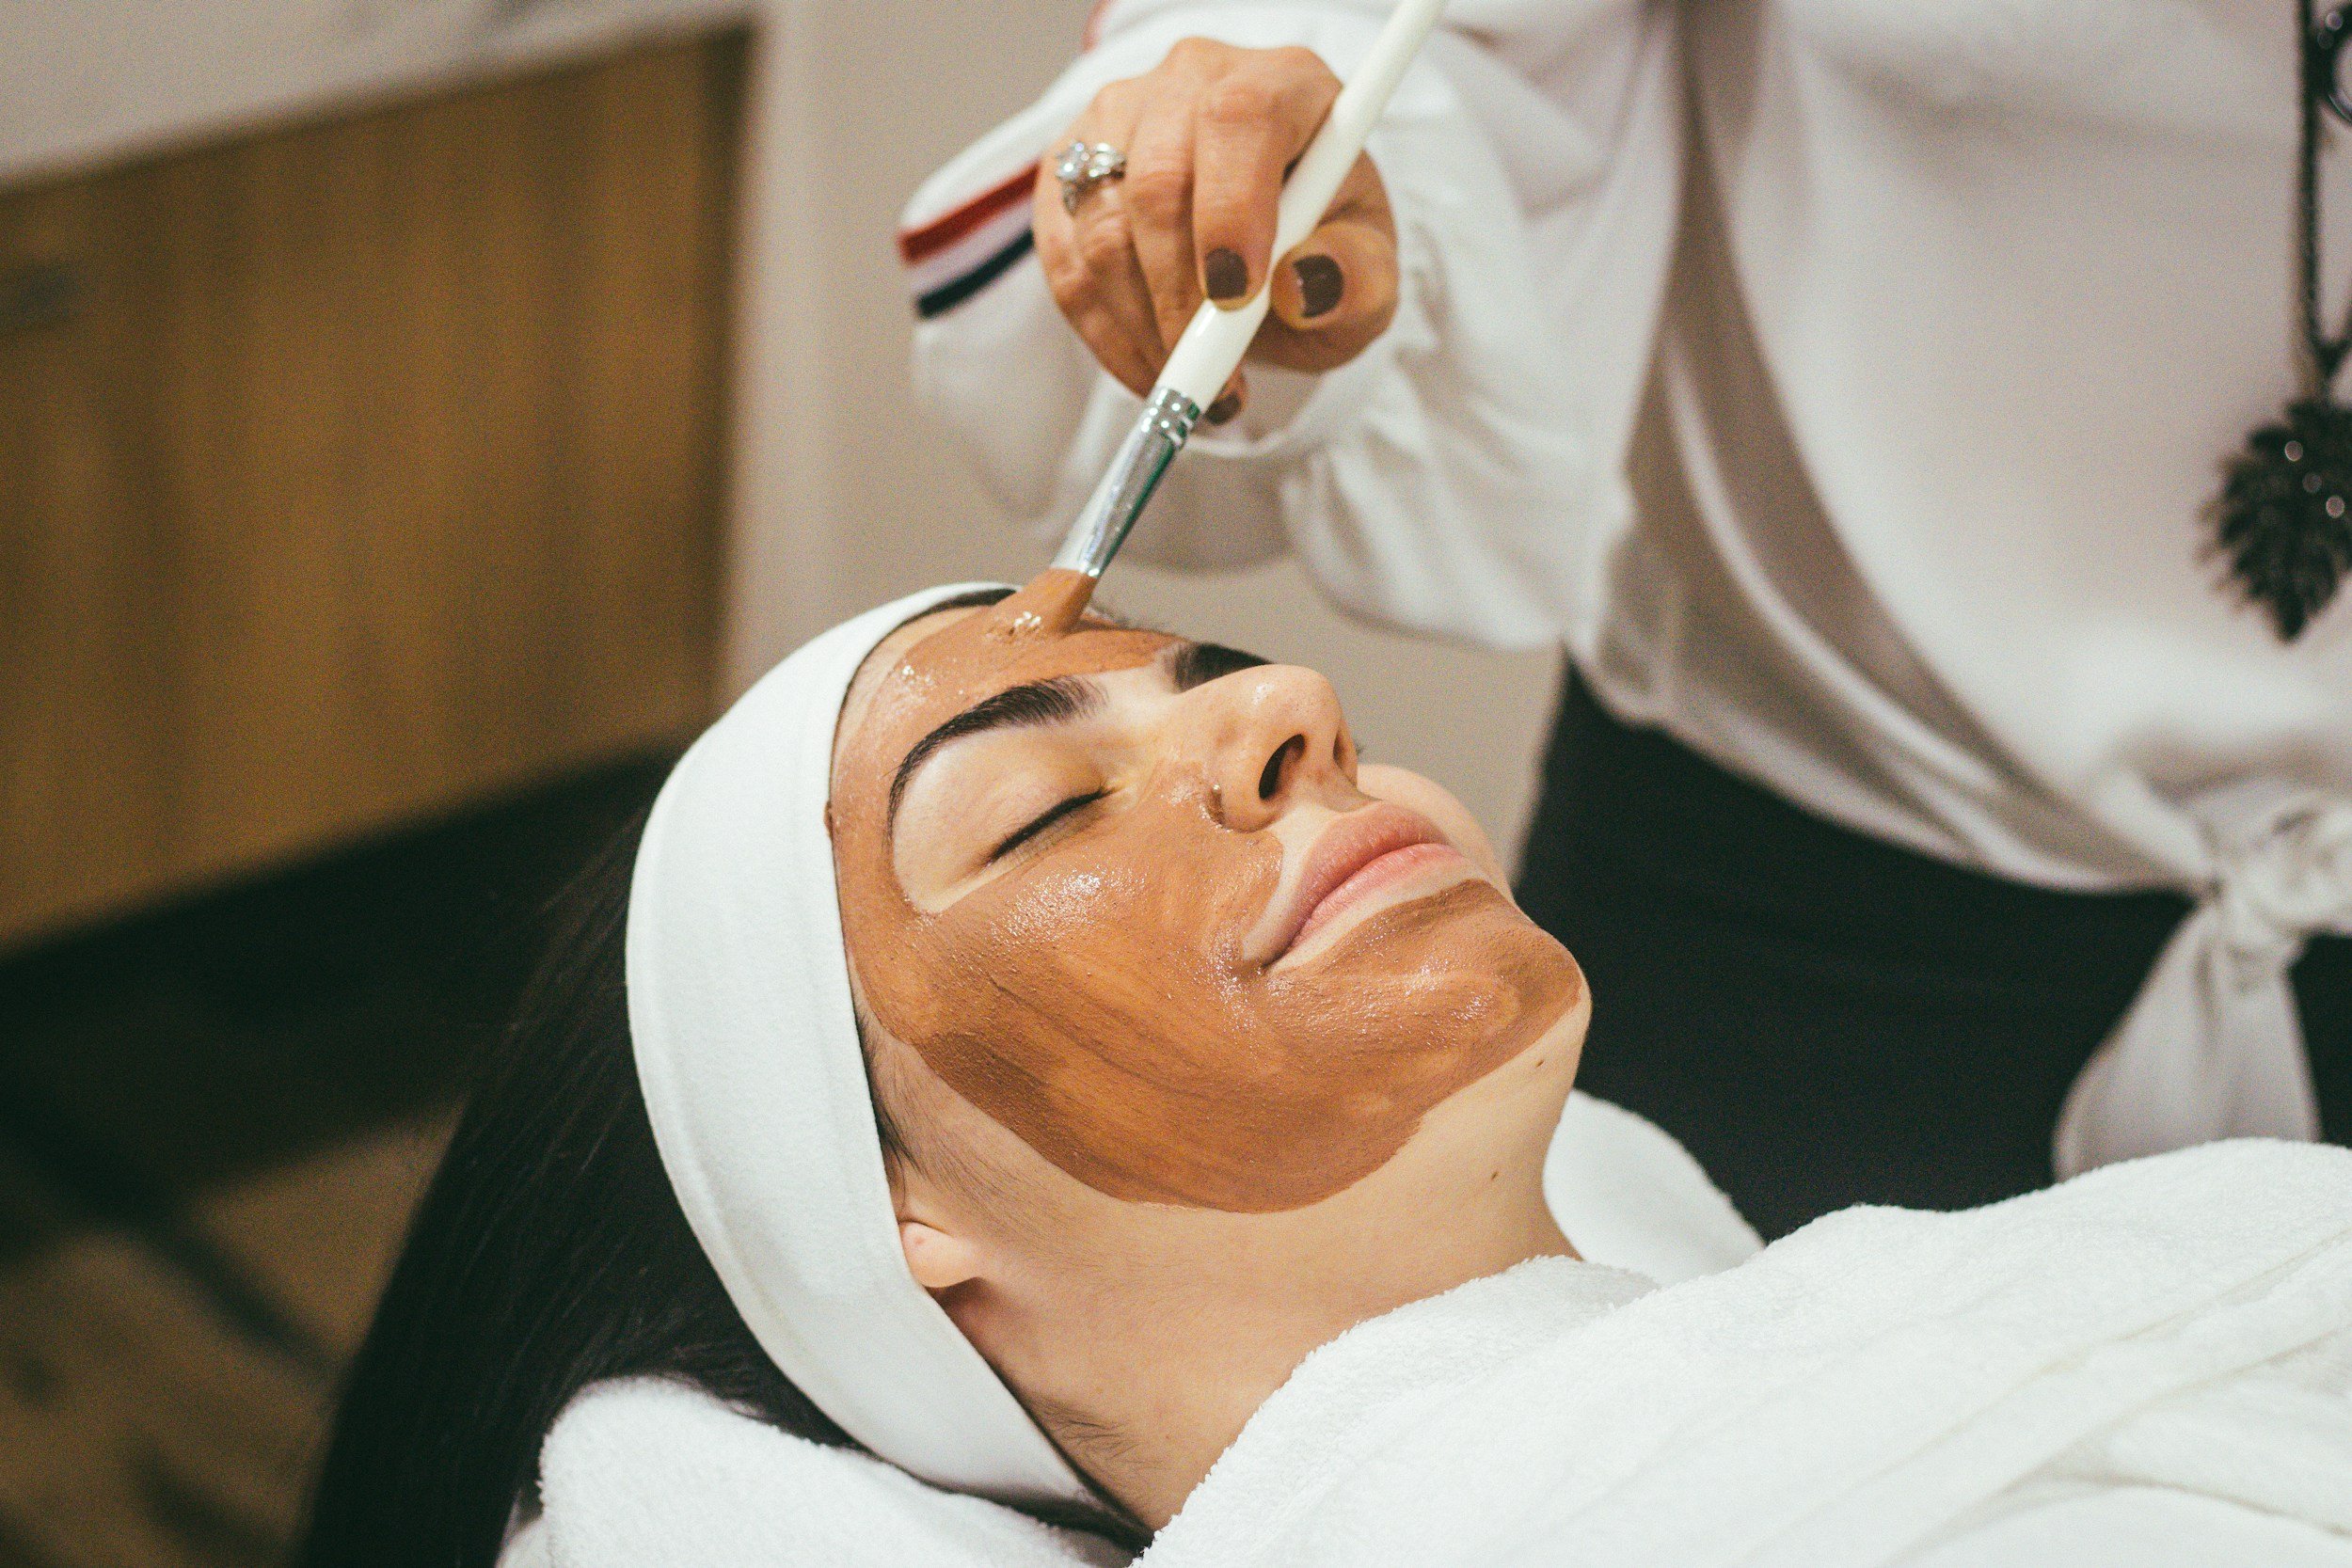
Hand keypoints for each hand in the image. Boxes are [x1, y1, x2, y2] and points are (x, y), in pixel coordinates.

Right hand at [1033, 38, 1399, 423]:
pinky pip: (1065, 259)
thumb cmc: (1324, 247)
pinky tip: (1151, 366)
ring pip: (1101, 226)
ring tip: (1196, 382)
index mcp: (1282, 84)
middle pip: (1157, 180)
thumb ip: (1357, 279)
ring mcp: (1118, 118)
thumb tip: (1305, 287)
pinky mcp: (1067, 168)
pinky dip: (1105, 332)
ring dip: (1143, 326)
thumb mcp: (1369, 273)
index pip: (1239, 120)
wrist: (1271, 248)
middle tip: (1215, 376)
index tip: (1237, 298)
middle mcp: (1192, 80)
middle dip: (1180, 298)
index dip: (1229, 210)